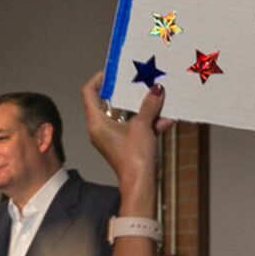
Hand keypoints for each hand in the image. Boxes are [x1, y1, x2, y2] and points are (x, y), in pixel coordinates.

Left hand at [81, 72, 173, 203]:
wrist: (141, 184)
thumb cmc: (134, 157)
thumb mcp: (143, 125)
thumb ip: (149, 105)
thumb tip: (157, 90)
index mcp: (96, 122)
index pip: (89, 92)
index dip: (99, 78)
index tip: (114, 72)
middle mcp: (100, 128)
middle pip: (109, 102)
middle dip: (126, 91)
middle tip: (138, 80)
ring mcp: (112, 136)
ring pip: (125, 114)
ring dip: (142, 107)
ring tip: (157, 98)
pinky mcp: (124, 143)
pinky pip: (134, 126)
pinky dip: (148, 122)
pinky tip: (166, 119)